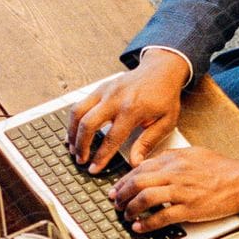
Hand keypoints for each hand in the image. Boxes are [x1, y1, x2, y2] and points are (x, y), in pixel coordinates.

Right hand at [68, 51, 189, 172]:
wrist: (161, 69)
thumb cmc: (165, 96)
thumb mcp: (166, 122)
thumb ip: (148, 142)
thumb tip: (135, 162)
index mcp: (132, 109)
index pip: (111, 139)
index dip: (100, 157)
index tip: (93, 169)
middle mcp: (115, 99)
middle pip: (88, 124)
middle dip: (81, 145)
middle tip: (80, 160)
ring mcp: (105, 91)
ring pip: (78, 112)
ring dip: (72, 132)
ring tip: (73, 148)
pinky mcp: (100, 87)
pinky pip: (80, 103)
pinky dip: (74, 119)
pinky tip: (74, 130)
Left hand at [111, 147, 238, 231]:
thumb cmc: (220, 169)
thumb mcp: (193, 153)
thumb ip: (171, 157)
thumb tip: (151, 163)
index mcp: (174, 160)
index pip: (140, 168)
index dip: (124, 180)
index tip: (117, 189)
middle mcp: (175, 174)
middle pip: (138, 182)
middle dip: (122, 194)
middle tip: (116, 203)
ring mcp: (181, 192)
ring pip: (145, 199)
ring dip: (131, 209)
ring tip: (126, 215)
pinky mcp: (189, 209)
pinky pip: (161, 217)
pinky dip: (147, 223)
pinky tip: (139, 226)